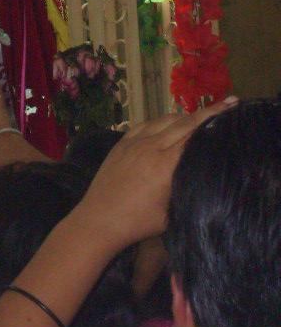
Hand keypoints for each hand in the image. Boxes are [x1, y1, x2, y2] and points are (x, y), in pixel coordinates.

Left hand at [73, 98, 236, 250]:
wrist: (98, 219)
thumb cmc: (138, 222)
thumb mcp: (171, 211)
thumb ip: (187, 188)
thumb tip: (202, 172)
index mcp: (165, 165)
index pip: (194, 135)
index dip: (213, 122)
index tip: (229, 112)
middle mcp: (151, 147)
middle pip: (183, 123)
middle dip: (207, 112)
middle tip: (227, 104)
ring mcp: (134, 143)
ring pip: (164, 120)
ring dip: (184, 116)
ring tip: (201, 115)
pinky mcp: (121, 143)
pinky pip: (146, 124)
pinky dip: (162, 121)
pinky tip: (169, 122)